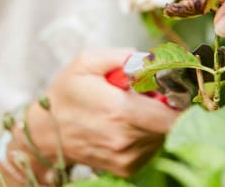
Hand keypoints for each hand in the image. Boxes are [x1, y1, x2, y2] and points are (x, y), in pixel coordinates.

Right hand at [26, 48, 178, 177]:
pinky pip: (151, 147)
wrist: (46, 133)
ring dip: (155, 120)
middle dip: (165, 106)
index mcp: (120, 111)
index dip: (179, 100)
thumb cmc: (66, 95)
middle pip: (171, 124)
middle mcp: (127, 139)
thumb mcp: (86, 62)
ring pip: (162, 135)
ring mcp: (128, 157)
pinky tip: (125, 123)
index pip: (172, 115)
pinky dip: (146, 133)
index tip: (171, 88)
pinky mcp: (127, 168)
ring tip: (131, 108)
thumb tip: (148, 59)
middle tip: (147, 93)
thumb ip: (121, 55)